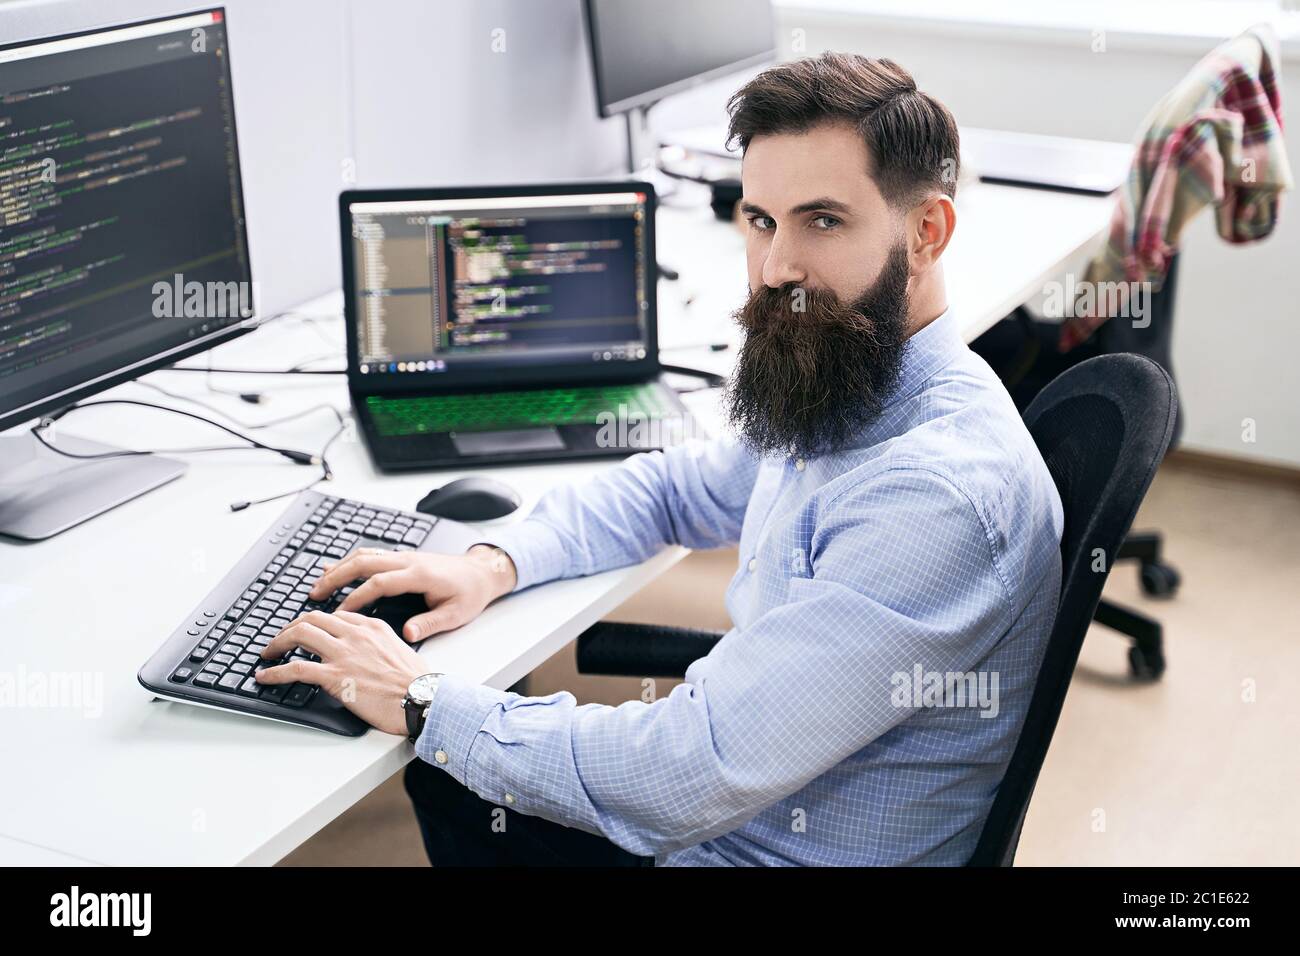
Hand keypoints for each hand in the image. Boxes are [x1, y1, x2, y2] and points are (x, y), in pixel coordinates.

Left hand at [255, 609, 427, 735]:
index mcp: (372, 627)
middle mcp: (354, 635)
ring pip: (299, 635)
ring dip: (278, 643)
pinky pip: (295, 668)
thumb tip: (370, 654)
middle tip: (281, 639)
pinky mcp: (334, 676)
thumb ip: (381, 645)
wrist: (421, 698)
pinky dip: (275, 672)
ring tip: (268, 652)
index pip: (335, 615)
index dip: (315, 622)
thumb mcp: (401, 650)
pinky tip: (265, 677)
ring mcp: (343, 654)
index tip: (307, 630)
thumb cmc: (417, 682)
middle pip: (312, 618)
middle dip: (291, 627)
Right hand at [308, 545, 517, 641]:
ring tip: (317, 584)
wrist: (482, 572)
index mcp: (419, 575)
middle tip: (313, 594)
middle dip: (336, 578)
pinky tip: (336, 570)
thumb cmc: (470, 594)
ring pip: (364, 556)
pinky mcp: (403, 557)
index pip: (380, 583)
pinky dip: (350, 562)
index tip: (338, 613)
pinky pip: (371, 555)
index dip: (357, 597)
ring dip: (339, 568)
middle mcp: (408, 561)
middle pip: (364, 563)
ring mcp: (404, 556)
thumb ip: (430, 623)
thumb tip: (408, 635)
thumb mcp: (456, 614)